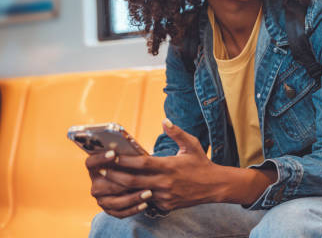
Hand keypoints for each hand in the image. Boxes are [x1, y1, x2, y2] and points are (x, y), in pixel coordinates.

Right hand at [85, 150, 151, 217]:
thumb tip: (132, 143)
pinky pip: (120, 213)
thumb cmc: (132, 165)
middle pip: (104, 186)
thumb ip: (127, 154)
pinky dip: (134, 209)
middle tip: (139, 179)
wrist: (134, 181)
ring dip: (132, 198)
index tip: (113, 153)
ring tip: (149, 193)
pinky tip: (145, 203)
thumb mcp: (129, 158)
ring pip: (114, 202)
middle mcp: (96, 184)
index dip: (100, 158)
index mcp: (96, 168)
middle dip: (123, 183)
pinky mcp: (110, 210)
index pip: (91, 162)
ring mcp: (101, 199)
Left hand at [101, 118, 222, 211]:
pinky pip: (147, 201)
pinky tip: (127, 191)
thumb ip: (177, 132)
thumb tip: (165, 120)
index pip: (142, 163)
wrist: (214, 186)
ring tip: (109, 181)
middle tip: (102, 170)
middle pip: (133, 181)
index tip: (112, 155)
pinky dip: (137, 196)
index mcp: (169, 166)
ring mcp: (164, 196)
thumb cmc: (201, 163)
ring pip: (137, 193)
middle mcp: (165, 183)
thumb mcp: (192, 145)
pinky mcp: (166, 206)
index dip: (125, 160)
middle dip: (115, 175)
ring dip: (122, 188)